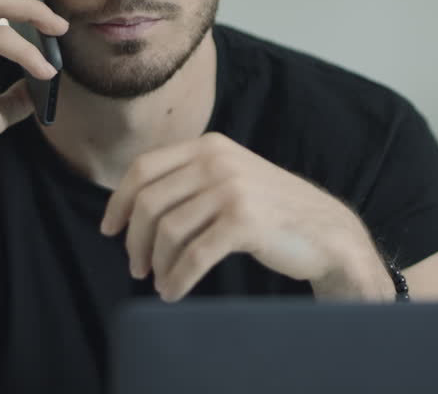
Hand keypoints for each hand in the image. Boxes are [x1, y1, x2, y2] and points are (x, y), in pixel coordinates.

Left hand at [99, 132, 390, 301]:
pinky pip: (193, 256)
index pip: (144, 168)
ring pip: (168, 231)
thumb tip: (135, 206)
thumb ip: (191, 179)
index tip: (110, 229)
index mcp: (210, 146)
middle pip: (150, 202)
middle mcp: (218, 161)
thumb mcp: (231, 178)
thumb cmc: (274, 211)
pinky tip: (175, 291)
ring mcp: (232, 190)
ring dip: (157, 265)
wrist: (327, 232)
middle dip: (135, 240)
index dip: (119, 201)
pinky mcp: (244, 222)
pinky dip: (177, 279)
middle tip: (136, 267)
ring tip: (159, 283)